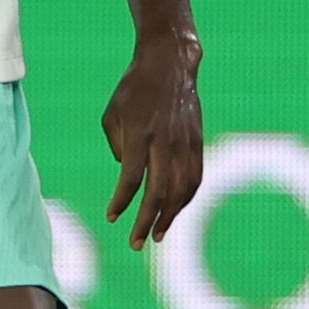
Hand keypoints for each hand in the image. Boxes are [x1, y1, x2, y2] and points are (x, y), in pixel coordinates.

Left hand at [101, 34, 202, 250]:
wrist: (170, 65)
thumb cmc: (133, 90)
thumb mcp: (112, 114)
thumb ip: (117, 147)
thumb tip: (127, 175)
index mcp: (139, 135)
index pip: (130, 179)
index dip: (122, 202)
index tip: (111, 218)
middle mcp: (164, 142)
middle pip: (158, 192)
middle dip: (146, 221)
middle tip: (136, 243)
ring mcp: (185, 143)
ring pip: (181, 189)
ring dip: (169, 216)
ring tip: (157, 235)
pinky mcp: (198, 142)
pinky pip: (195, 177)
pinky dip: (186, 198)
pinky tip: (175, 212)